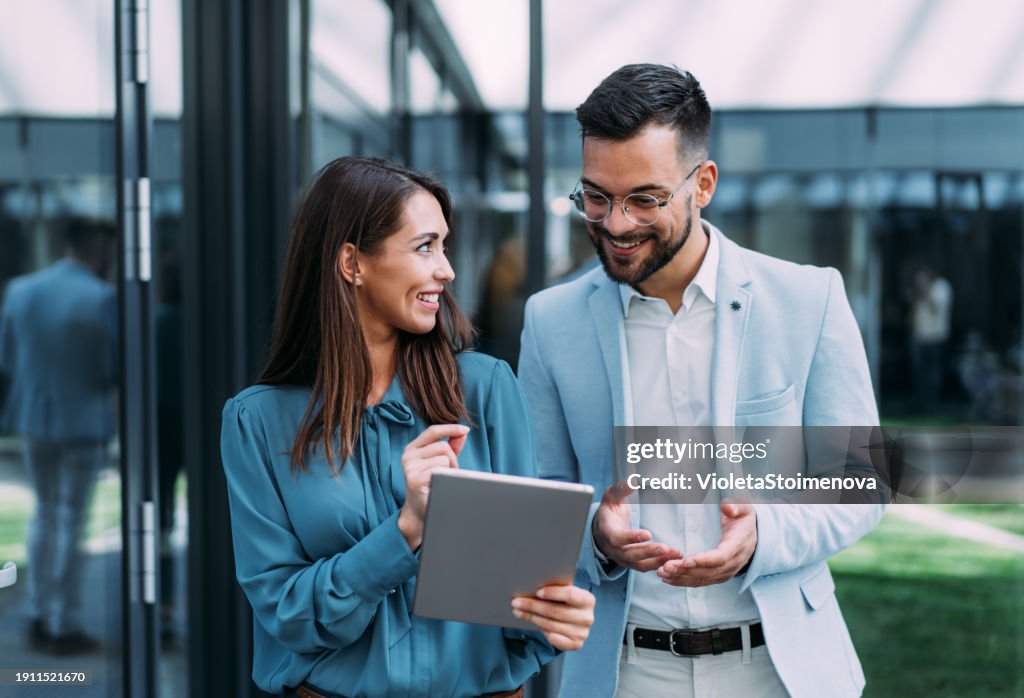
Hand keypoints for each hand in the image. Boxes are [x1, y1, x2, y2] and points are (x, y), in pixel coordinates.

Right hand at [397, 424, 468, 548]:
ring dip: (450, 469)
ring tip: (442, 480)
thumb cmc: (432, 484)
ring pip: (444, 457)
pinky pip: (440, 469)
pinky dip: (446, 476)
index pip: (432, 431)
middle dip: (452, 460)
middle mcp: (408, 455)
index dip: (450, 428)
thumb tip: (462, 432)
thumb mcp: (441, 462)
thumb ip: (451, 446)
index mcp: (413, 448)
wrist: (420, 511)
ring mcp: (409, 467)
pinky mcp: (414, 478)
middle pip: (443, 446)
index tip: (465, 429)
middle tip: (448, 474)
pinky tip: (438, 485)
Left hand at [511, 584, 594, 650]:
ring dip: (531, 618)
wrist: (574, 620)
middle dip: (533, 606)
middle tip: (516, 602)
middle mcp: (587, 617)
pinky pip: (554, 639)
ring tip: (517, 611)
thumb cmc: (565, 601)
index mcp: (587, 599)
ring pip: (551, 625)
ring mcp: (582, 633)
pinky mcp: (575, 644)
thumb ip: (555, 588)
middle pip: (556, 611)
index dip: (554, 593)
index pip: (570, 595)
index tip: (537, 592)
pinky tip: (531, 623)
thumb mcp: (564, 592)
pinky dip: (542, 631)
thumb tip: (530, 584)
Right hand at [592, 479, 679, 571]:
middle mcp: (612, 548)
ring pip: (639, 564)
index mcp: (606, 531)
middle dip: (648, 552)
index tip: (647, 534)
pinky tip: (672, 558)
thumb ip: (621, 489)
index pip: (617, 538)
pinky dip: (658, 564)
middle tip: (665, 548)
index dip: (631, 537)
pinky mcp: (630, 563)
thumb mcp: (611, 496)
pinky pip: (644, 567)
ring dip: (658, 561)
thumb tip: (632, 481)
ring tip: (675, 554)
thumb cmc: (608, 510)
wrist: (601, 528)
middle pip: (630, 555)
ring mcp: (621, 558)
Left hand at [657, 500, 756, 586]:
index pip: (721, 557)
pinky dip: (684, 581)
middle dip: (686, 571)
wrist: (752, 535)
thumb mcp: (743, 508)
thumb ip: (735, 506)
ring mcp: (726, 572)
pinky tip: (668, 579)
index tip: (686, 560)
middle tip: (666, 567)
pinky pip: (701, 581)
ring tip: (662, 573)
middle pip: (708, 571)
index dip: (704, 560)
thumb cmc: (743, 518)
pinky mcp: (718, 576)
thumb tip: (726, 507)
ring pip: (703, 579)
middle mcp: (733, 563)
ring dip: (682, 578)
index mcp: (738, 546)